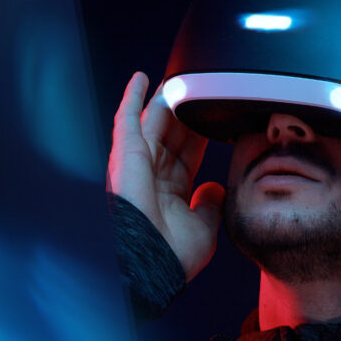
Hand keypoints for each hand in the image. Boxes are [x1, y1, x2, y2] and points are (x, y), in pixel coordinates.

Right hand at [108, 71, 225, 281]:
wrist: (153, 262)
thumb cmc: (173, 255)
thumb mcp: (204, 228)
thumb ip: (210, 205)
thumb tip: (214, 189)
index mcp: (168, 192)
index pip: (186, 154)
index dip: (199, 135)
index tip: (213, 119)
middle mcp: (151, 176)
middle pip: (172, 134)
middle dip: (185, 113)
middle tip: (199, 91)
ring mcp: (137, 163)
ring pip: (154, 122)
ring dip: (166, 101)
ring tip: (180, 79)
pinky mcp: (126, 154)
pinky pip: (127, 118)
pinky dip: (133, 97)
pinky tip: (142, 78)